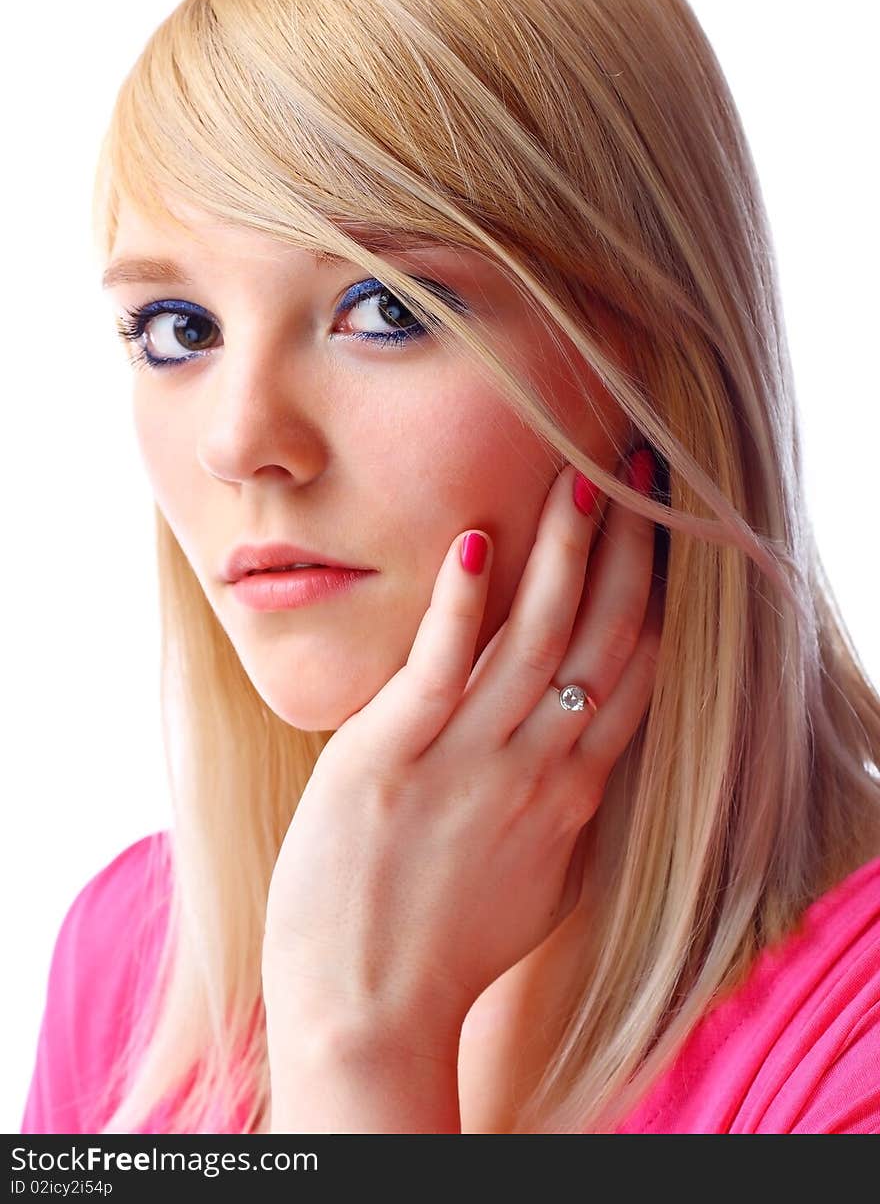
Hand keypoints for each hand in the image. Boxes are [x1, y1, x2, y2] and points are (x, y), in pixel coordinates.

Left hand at [262, 451, 664, 1062]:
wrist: (367, 1013)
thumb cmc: (441, 951)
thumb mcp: (533, 881)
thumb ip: (561, 812)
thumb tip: (576, 767)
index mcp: (570, 794)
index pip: (635, 675)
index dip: (656, 598)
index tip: (665, 536)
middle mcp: (536, 767)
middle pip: (604, 639)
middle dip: (629, 552)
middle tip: (640, 475)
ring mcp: (467, 760)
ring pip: (537, 638)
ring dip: (563, 555)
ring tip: (578, 481)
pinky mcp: (390, 756)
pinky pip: (440, 668)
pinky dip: (461, 605)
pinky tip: (476, 544)